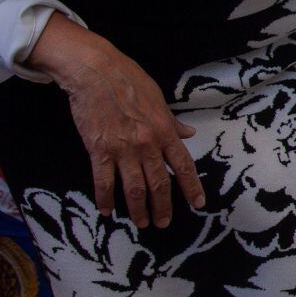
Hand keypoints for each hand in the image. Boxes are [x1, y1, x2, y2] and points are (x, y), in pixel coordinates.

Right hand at [26, 14, 206, 227]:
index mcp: (164, 131)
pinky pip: (104, 181)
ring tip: (142, 223)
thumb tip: (188, 134)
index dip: (191, 187)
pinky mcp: (99, 150)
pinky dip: (106, 199)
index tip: (198, 204)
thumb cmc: (129, 81)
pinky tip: (107, 211)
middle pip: (159, 183)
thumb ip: (172, 121)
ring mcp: (123, 149)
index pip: (183, 165)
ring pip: (134, 188)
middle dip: (163, 207)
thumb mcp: (158, 99)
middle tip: (164, 223)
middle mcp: (147, 144)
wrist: (97, 72)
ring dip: (138, 210)